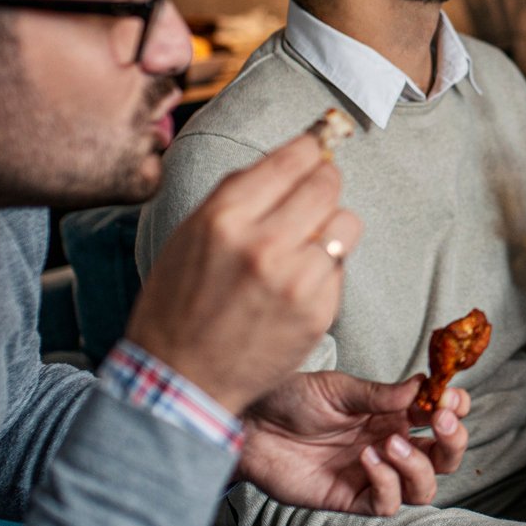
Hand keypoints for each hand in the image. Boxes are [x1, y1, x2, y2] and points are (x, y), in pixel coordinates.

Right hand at [126, 131, 360, 413]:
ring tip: (306, 244)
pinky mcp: (317, 312)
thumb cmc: (179, 302)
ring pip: (346, 224)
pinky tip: (297, 284)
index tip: (316, 147)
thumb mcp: (190, 233)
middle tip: (315, 192)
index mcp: (224, 217)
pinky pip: (340, 268)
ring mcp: (295, 281)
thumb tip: (292, 157)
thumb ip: (239, 194)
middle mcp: (264, 244)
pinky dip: (325, 269)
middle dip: (324, 182)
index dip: (311, 148)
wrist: (180, 378)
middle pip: (327, 183)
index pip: (292, 158)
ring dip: (332, 227)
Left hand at [236, 371, 469, 515]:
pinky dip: (386, 482)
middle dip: (452, 441)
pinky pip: (386, 504)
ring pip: (423, 488)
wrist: (250, 425)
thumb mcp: (338, 388)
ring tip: (392, 444)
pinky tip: (368, 459)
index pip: (440, 418)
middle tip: (441, 421)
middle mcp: (389, 445)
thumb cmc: (290, 399)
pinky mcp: (350, 498)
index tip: (452, 397)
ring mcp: (372, 475)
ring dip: (418, 466)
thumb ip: (380, 394)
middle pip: (443, 458)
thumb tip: (423, 386)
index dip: (455, 409)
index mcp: (391, 415)